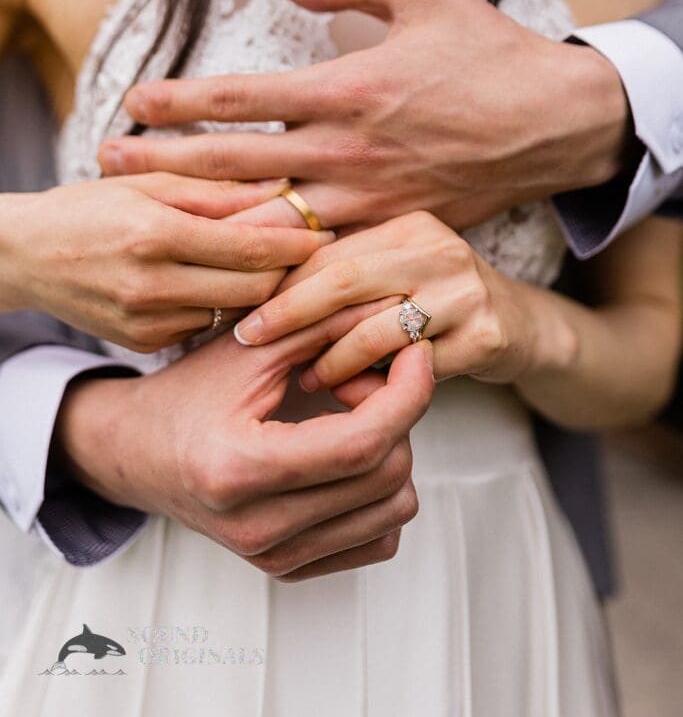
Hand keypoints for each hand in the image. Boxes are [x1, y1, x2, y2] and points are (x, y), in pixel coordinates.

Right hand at [0, 172, 331, 351]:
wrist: (22, 257)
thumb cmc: (87, 207)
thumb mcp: (148, 183)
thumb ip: (217, 189)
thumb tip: (282, 186)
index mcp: (155, 234)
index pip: (250, 247)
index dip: (296, 243)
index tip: (326, 232)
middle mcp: (152, 285)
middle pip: (254, 288)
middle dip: (289, 272)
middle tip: (314, 252)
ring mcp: (148, 323)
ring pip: (235, 311)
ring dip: (260, 291)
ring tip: (276, 266)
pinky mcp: (145, 344)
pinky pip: (206, 326)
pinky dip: (223, 306)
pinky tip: (226, 284)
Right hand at [54, 312, 433, 580]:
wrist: (138, 452)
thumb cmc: (188, 393)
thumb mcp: (250, 347)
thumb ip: (323, 324)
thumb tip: (397, 310)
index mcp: (241, 468)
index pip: (362, 444)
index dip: (407, 393)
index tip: (417, 352)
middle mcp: (258, 527)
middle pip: (387, 474)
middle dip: (394, 414)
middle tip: (354, 378)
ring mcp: (274, 556)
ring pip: (394, 509)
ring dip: (389, 451)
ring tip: (345, 415)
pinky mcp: (288, 568)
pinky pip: (378, 539)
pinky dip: (378, 492)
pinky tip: (343, 455)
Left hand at [98, 0, 630, 230]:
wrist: (554, 123)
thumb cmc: (490, 52)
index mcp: (350, 87)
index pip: (242, 97)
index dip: (181, 99)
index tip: (136, 100)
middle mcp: (349, 149)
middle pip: (237, 163)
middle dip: (166, 163)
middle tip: (110, 163)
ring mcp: (369, 197)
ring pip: (269, 219)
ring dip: (205, 217)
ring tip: (154, 216)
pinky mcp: (391, 227)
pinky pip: (320, 252)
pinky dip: (272, 258)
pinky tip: (233, 263)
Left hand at [232, 210, 545, 389]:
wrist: (523, 329)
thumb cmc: (437, 304)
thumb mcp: (396, 274)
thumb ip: (344, 276)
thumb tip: (258, 288)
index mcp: (410, 227)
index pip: (331, 252)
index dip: (282, 282)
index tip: (242, 310)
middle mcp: (440, 250)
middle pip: (346, 280)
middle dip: (290, 313)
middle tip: (250, 340)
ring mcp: (466, 292)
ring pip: (376, 329)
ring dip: (330, 359)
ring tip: (304, 378)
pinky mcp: (486, 336)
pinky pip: (411, 367)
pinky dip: (372, 384)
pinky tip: (348, 394)